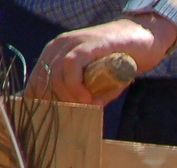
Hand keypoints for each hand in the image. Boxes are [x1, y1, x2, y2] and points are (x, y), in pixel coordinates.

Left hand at [25, 19, 174, 103]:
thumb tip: (75, 118)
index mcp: (54, 54)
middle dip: (57, 102)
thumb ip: (85, 97)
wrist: (141, 41)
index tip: (55, 118)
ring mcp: (71, 43)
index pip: (35, 81)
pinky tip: (88, 98)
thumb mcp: (97, 83)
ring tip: (85, 105)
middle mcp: (58, 46)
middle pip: (43, 80)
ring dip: (68, 96)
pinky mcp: (87, 44)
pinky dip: (76, 86)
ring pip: (55, 74)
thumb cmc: (118, 64)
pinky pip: (71, 65)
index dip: (41, 102)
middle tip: (75, 113)